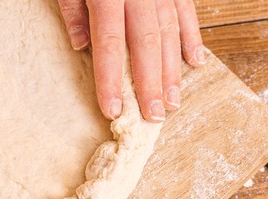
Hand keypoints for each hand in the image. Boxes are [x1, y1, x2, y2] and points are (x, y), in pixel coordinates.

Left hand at [57, 0, 205, 121]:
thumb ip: (72, 7)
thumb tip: (80, 45)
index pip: (108, 44)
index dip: (110, 80)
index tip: (113, 109)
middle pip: (145, 44)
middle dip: (150, 84)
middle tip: (154, 118)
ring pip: (169, 32)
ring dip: (172, 71)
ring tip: (173, 103)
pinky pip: (185, 11)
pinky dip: (191, 37)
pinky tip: (194, 62)